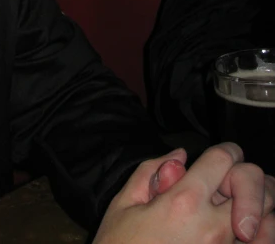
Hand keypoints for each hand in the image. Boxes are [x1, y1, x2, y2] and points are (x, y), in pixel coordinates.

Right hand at [93, 143, 274, 242]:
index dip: (225, 151)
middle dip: (245, 177)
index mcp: (183, 201)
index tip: (219, 159)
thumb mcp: (123, 204)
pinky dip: (264, 234)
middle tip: (231, 186)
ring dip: (259, 206)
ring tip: (243, 208)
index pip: (224, 158)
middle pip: (251, 181)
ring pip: (269, 218)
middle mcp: (211, 225)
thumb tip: (180, 157)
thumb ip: (150, 172)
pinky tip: (248, 232)